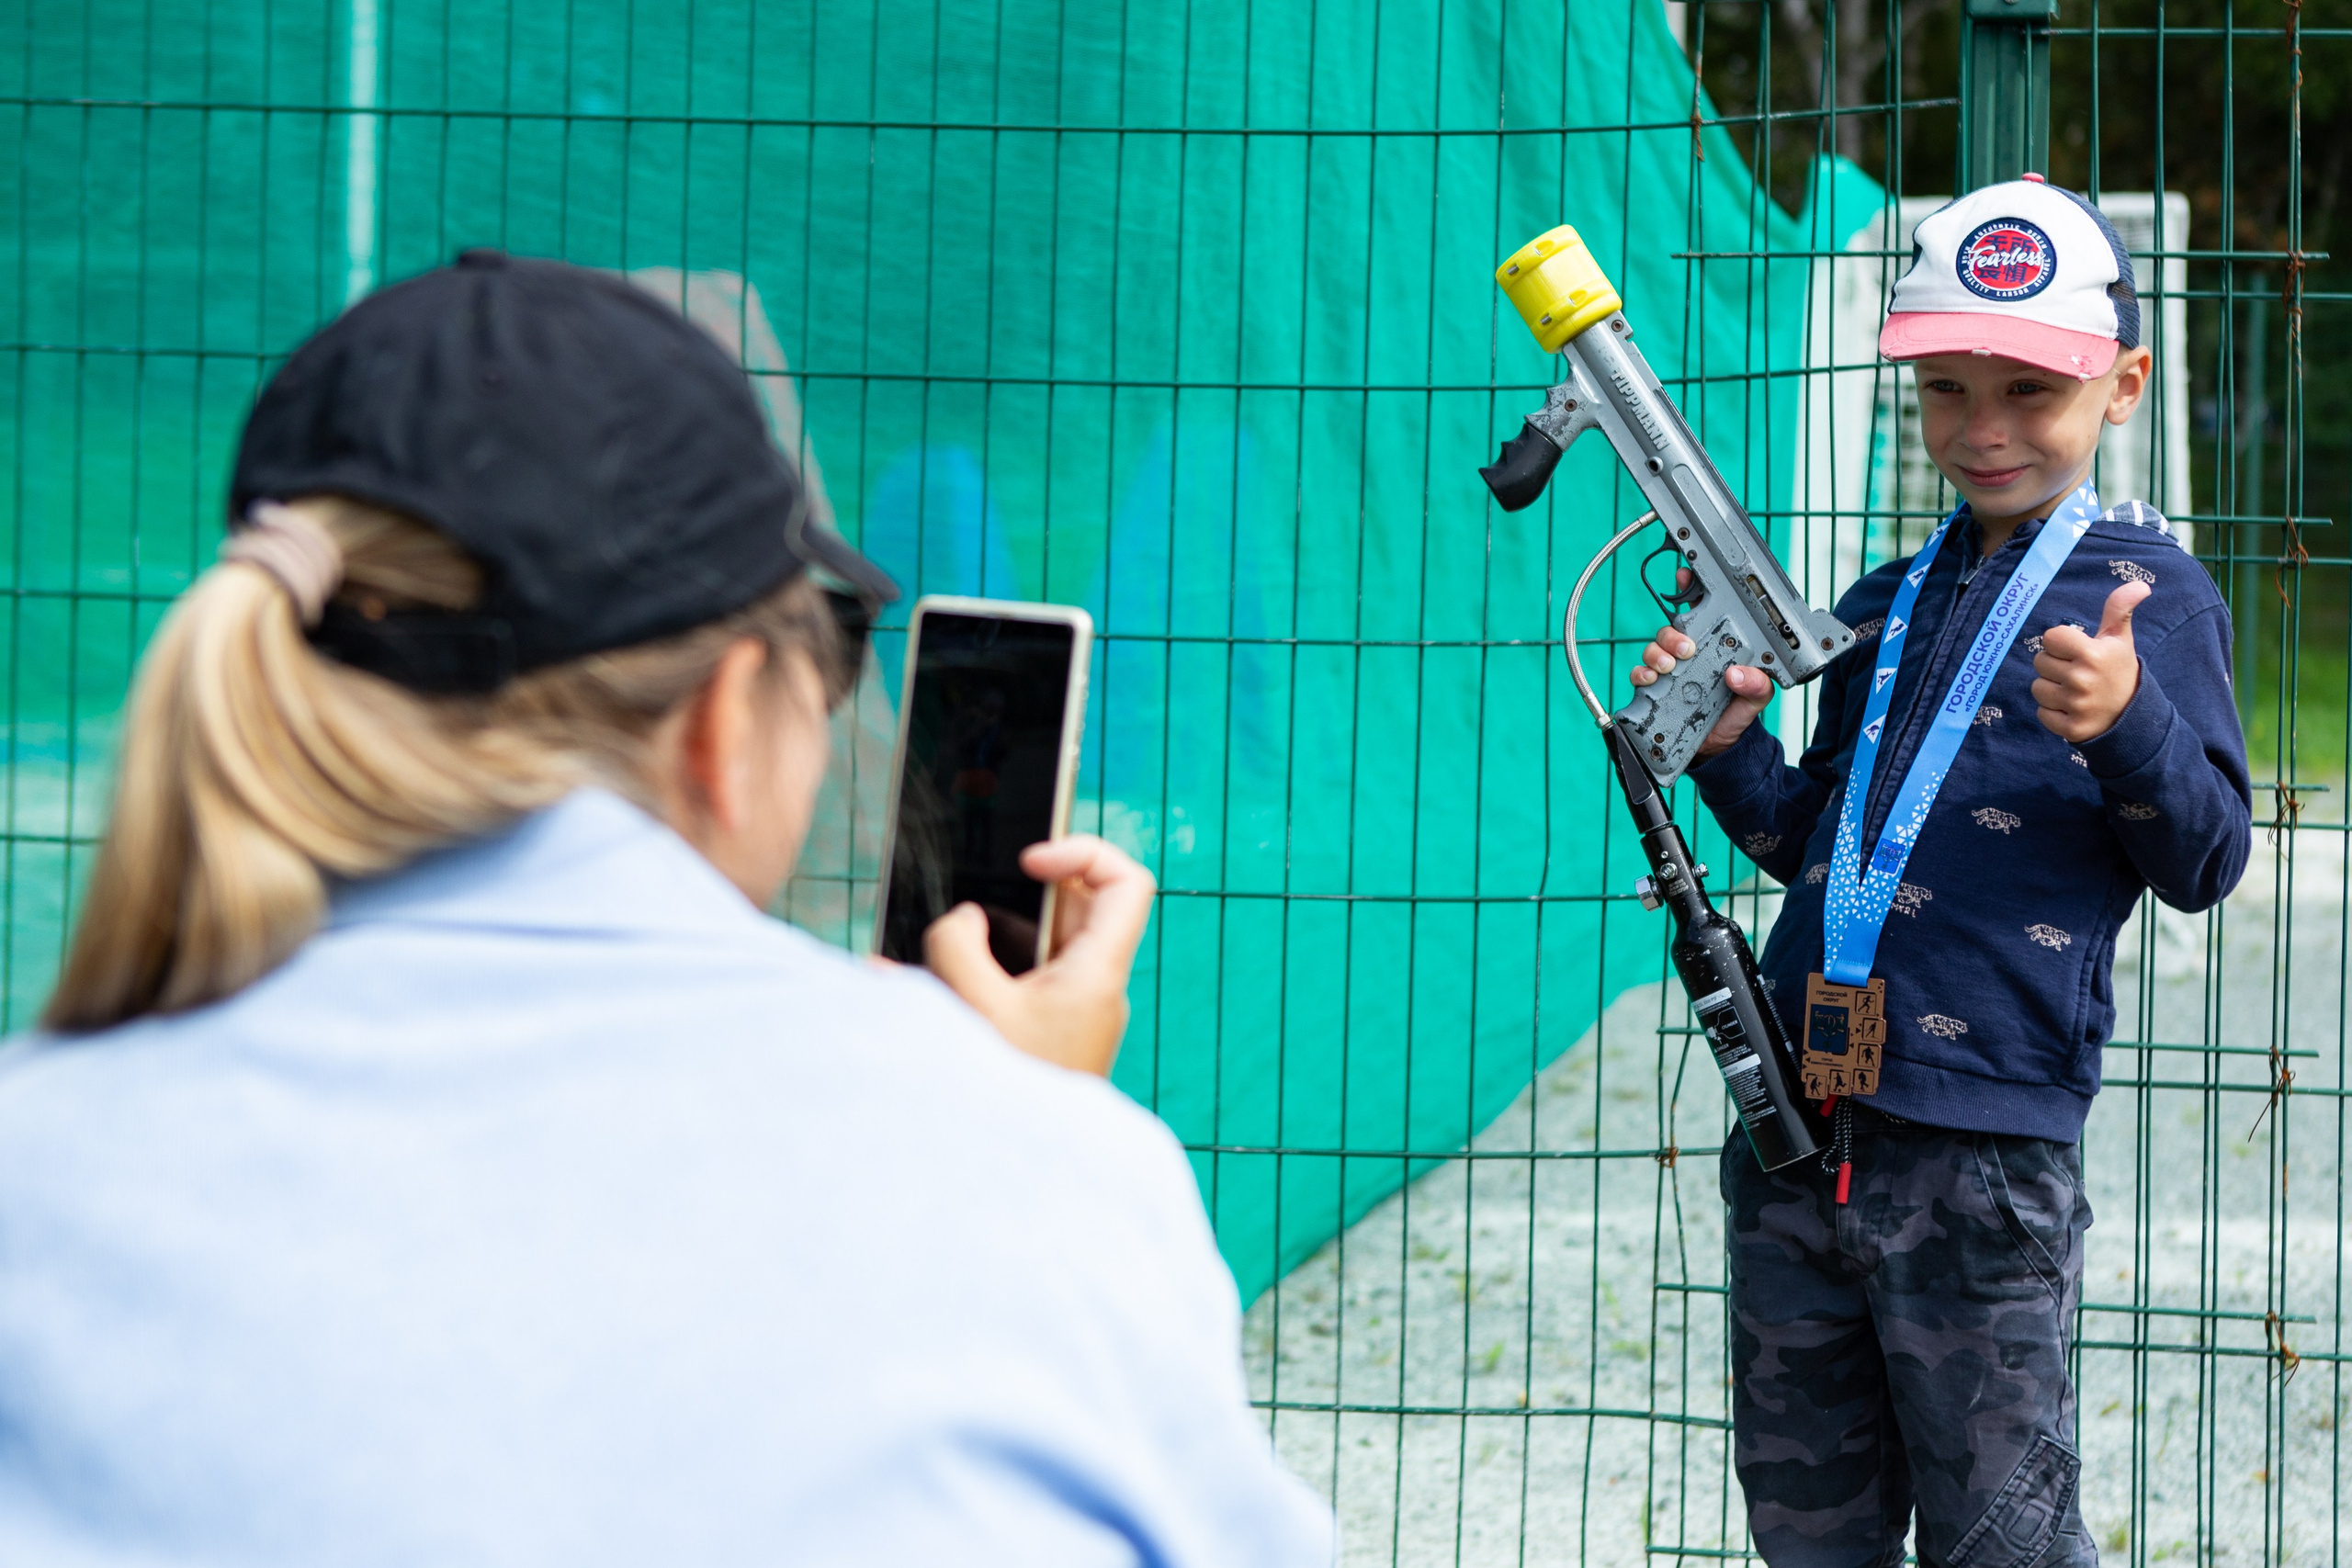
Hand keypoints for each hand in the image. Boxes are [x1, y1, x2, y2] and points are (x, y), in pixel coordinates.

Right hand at [923, 835, 1155, 1076]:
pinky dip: (978, 975)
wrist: (1026, 1176)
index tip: (1029, 865)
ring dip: (986, 939)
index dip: (1082, 852)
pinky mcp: (1047, 1033)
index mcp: (1096, 973)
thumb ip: (956, 943)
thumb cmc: (1008, 1091)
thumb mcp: (970, 1004)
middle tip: (972, 903)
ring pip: (1036, 947)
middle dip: (1013, 897)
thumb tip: (963, 919)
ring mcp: (1072, 1012)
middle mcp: (1094, 987)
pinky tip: (921, 987)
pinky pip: (1017, 983)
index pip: (1127, 882)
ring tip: (932, 949)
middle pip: (1072, 909)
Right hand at [1629, 572, 1770, 761]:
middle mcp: (1688, 656)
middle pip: (1670, 630)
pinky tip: (1650, 680)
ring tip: (1668, 667)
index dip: (1689, 591)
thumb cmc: (1737, 714)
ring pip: (1652, 649)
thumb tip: (1737, 675)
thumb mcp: (1757, 698)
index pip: (1700, 613)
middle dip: (1672, 633)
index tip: (1683, 575)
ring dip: (1657, 653)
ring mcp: (1670, 672)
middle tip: (1685, 647)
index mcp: (1713, 648)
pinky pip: (1639, 675)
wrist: (1720, 747)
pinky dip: (1641, 674)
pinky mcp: (1655, 691)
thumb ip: (1758, 684)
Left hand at [2032, 581, 2148, 741]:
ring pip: (2037, 687)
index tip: (2076, 650)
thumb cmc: (2118, 669)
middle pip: (2040, 662)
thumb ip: (2120, 609)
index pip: (2050, 637)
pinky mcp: (2070, 728)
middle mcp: (2082, 679)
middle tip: (2076, 671)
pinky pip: (2041, 713)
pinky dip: (2052, 711)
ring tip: (2073, 690)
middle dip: (2054, 664)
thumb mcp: (2120, 639)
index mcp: (2092, 654)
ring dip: (2051, 688)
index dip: (2060, 642)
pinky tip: (2071, 708)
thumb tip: (2140, 584)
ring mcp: (2076, 706)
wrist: (2131, 715)